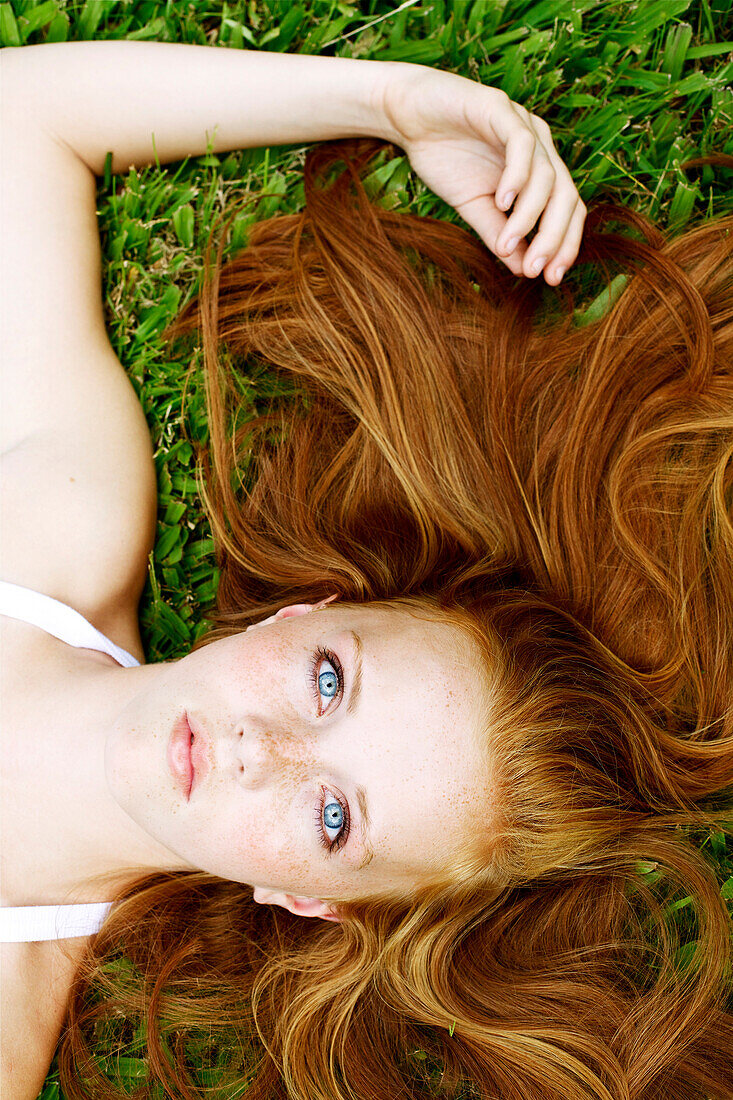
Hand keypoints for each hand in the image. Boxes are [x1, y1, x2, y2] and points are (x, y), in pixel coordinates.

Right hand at [375, 64, 585, 283]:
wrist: (408, 115)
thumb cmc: (444, 158)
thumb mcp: (473, 207)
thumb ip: (500, 234)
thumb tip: (524, 270)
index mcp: (539, 170)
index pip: (568, 210)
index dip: (565, 245)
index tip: (550, 278)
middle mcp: (540, 148)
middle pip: (566, 197)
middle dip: (554, 238)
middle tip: (535, 271)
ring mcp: (524, 125)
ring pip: (547, 176)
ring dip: (529, 216)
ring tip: (506, 244)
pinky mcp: (500, 108)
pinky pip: (521, 144)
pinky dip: (516, 176)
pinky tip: (502, 202)